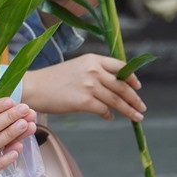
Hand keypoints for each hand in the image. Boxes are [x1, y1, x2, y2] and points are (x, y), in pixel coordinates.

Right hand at [21, 53, 145, 121]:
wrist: (35, 87)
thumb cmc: (53, 79)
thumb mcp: (77, 67)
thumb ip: (95, 73)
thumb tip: (112, 86)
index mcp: (92, 59)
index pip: (120, 66)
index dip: (132, 77)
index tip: (138, 87)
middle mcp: (93, 70)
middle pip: (122, 85)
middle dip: (134, 98)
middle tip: (142, 107)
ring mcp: (90, 86)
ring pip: (116, 100)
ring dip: (129, 110)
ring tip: (136, 117)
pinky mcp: (84, 102)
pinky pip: (104, 110)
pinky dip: (108, 114)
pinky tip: (109, 117)